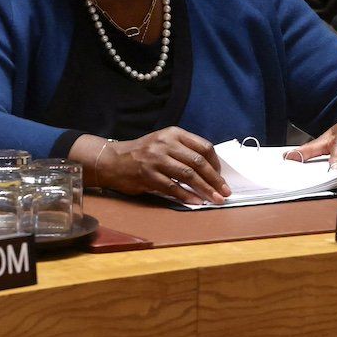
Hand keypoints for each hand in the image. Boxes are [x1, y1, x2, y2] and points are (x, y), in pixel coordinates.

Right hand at [97, 127, 230, 205]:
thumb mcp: (163, 142)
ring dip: (205, 190)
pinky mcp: (148, 175)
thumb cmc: (143, 153)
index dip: (216, 163)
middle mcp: (166, 143)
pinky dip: (187, 196)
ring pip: (188, 175)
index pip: (203, 147)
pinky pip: (173, 188)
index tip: (220, 177)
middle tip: (224, 192)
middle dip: (215, 179)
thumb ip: (184, 150)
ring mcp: (156, 159)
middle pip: (198, 162)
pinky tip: (197, 202)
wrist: (112, 160)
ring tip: (215, 200)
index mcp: (173, 133)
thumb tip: (210, 170)